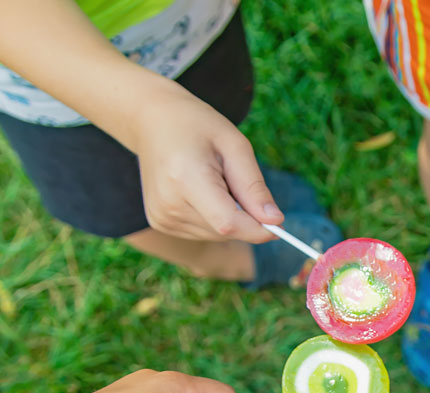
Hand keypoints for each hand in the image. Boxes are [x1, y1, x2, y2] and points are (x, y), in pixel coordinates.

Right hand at [130, 85, 282, 242]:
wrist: (151, 120)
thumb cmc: (197, 127)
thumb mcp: (235, 146)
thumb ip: (254, 187)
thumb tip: (275, 222)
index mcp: (186, 179)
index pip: (229, 224)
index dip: (258, 229)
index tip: (278, 223)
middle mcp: (169, 204)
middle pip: (226, 231)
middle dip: (245, 217)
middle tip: (235, 182)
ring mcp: (161, 216)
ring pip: (217, 236)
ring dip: (229, 217)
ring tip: (214, 182)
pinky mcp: (159, 222)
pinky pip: (203, 232)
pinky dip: (213, 218)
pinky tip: (202, 191)